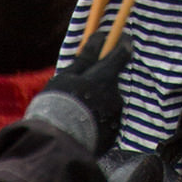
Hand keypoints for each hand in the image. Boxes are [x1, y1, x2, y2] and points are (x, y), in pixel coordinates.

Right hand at [24, 30, 131, 157]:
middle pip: (110, 82)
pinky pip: (105, 122)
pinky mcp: (112, 135)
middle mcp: (116, 96)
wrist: (57, 144)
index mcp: (106, 78)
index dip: (122, 43)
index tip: (120, 37)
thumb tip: (101, 37)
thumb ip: (87, 57)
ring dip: (94, 103)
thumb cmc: (59, 104)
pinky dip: (95, 120)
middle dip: (98, 82)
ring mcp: (116, 117)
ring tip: (72, 113)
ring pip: (106, 103)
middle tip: (76, 90)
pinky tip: (78, 126)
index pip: (123, 53)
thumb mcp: (68, 76)